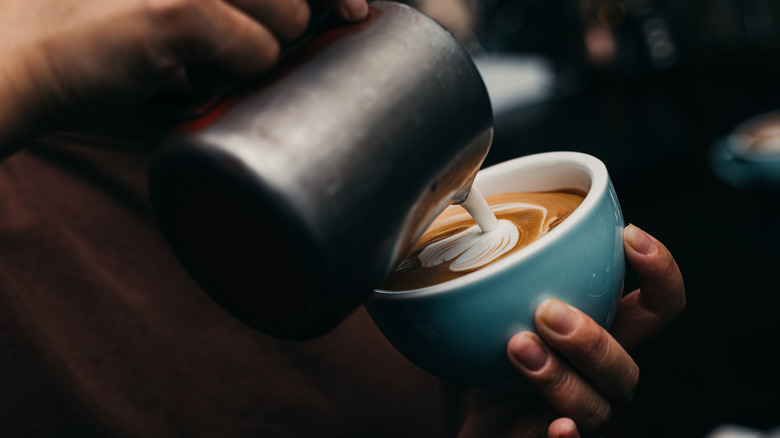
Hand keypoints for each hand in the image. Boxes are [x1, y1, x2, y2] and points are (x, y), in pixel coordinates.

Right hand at [0, 0, 367, 151]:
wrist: (18, 53)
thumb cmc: (100, 36)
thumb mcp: (173, 10)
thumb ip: (230, 10)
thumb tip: (305, 17)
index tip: (357, 7)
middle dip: (291, 23)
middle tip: (246, 47)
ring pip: (289, 17)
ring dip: (257, 51)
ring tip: (202, 60)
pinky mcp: (182, 9)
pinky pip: (257, 52)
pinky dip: (232, 73)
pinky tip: (184, 74)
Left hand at [458, 224, 685, 437]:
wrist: (465, 408)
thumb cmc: (490, 347)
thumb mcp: (495, 296)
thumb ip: (501, 259)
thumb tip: (468, 196)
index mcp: (601, 331)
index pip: (656, 306)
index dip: (659, 273)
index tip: (630, 235)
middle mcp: (597, 375)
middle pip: (627, 366)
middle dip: (594, 340)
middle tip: (547, 312)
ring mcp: (576, 413)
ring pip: (597, 406)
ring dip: (562, 379)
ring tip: (518, 348)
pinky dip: (563, 437)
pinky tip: (554, 426)